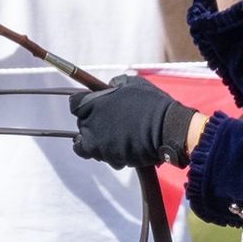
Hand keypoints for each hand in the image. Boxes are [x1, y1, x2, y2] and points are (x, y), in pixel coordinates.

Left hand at [68, 74, 197, 169]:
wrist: (167, 128)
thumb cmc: (152, 104)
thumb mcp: (131, 84)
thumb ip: (114, 85)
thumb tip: (108, 87)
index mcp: (91, 103)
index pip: (74, 104)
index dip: (83, 106)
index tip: (91, 108)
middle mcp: (90, 123)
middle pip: (82, 126)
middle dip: (92, 125)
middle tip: (110, 124)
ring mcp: (97, 142)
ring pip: (89, 145)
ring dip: (99, 142)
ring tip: (118, 138)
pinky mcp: (109, 157)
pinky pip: (104, 157)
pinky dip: (111, 154)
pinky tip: (124, 148)